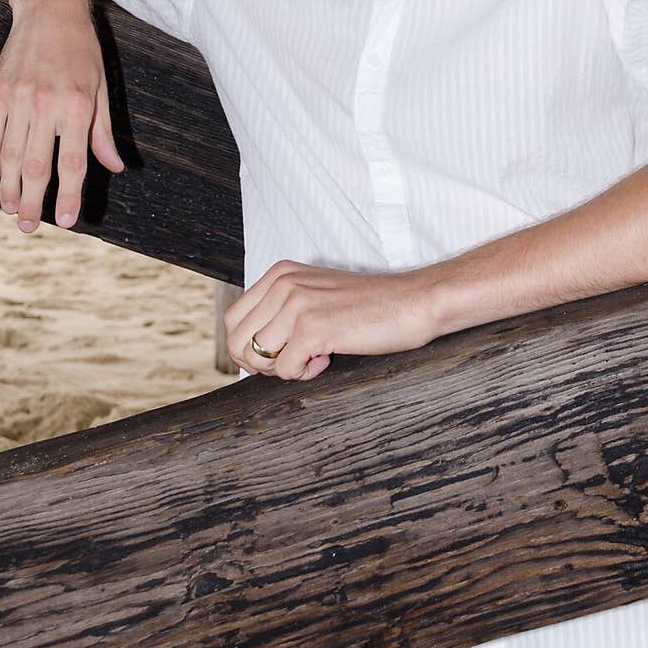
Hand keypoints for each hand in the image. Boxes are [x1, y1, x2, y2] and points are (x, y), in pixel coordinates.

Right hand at [0, 0, 123, 232]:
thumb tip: (114, 166)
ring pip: (11, 154)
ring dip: (10, 186)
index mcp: (78, 107)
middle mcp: (46, 105)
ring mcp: (18, 98)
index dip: (67, 196)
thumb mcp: (102, 88)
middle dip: (33, 201)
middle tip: (28, 227)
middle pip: (37, 166)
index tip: (65, 221)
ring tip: (11, 209)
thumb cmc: (82, 51)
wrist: (50, 10)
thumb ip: (102, 132)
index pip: (72, 163)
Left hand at [224, 259, 442, 380]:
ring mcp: (297, 304)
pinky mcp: (313, 328)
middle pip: (236, 340)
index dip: (248, 348)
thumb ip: (282, 310)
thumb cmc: (370, 306)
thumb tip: (247, 351)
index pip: (233, 319)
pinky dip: (305, 374)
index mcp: (280, 273)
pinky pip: (285, 370)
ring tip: (315, 357)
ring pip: (257, 358)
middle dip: (261, 363)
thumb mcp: (316, 294)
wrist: (414, 302)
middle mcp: (283, 284)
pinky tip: (328, 358)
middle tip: (294, 362)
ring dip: (284, 369)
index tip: (278, 355)